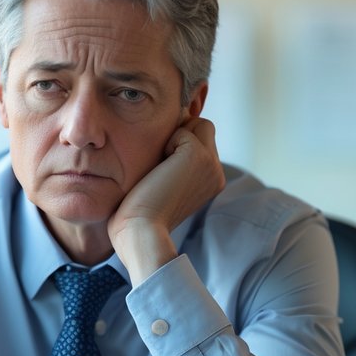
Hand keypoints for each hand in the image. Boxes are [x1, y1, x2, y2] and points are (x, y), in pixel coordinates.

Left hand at [108, 117, 225, 283]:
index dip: (180, 142)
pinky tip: (159, 169)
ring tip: (161, 167)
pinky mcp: (198, 156)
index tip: (161, 167)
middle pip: (203, 128)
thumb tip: (166, 140)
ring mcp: (211, 164)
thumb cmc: (139, 215)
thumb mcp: (162, 186)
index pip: (202, 141)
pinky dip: (166, 142)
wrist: (140, 232)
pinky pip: (183, 129)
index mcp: (210, 181)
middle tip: (160, 165)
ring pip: (197, 123)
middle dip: (180, 134)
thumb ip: (172, 164)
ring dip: (174, 137)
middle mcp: (216, 172)